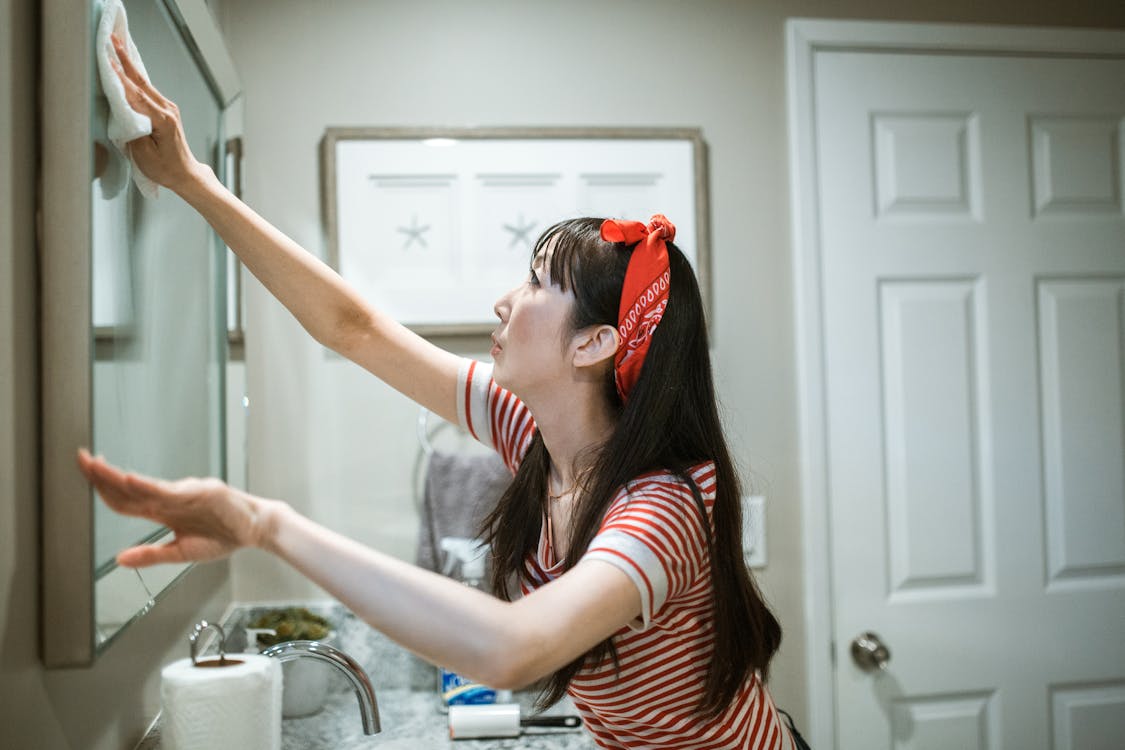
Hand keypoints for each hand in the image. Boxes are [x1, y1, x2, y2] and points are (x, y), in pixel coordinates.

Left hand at [76, 448, 275, 566]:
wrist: (255, 529)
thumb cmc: (223, 536)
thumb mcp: (182, 552)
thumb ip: (151, 555)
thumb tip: (119, 560)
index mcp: (163, 511)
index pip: (123, 500)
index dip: (102, 489)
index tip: (85, 474)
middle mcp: (169, 498)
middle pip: (127, 488)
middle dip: (101, 475)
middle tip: (81, 459)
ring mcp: (184, 493)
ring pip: (144, 486)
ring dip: (117, 477)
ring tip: (97, 467)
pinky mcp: (201, 491)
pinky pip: (169, 491)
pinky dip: (149, 486)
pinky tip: (131, 481)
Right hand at [108, 34, 205, 192]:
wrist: (185, 173)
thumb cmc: (165, 168)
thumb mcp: (143, 154)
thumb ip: (132, 131)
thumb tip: (121, 113)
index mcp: (162, 120)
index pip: (136, 95)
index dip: (120, 78)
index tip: (107, 61)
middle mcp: (168, 110)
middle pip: (141, 81)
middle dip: (125, 59)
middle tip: (113, 39)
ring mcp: (169, 108)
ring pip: (145, 83)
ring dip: (130, 64)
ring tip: (118, 46)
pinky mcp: (167, 110)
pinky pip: (148, 90)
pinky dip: (135, 77)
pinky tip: (128, 67)